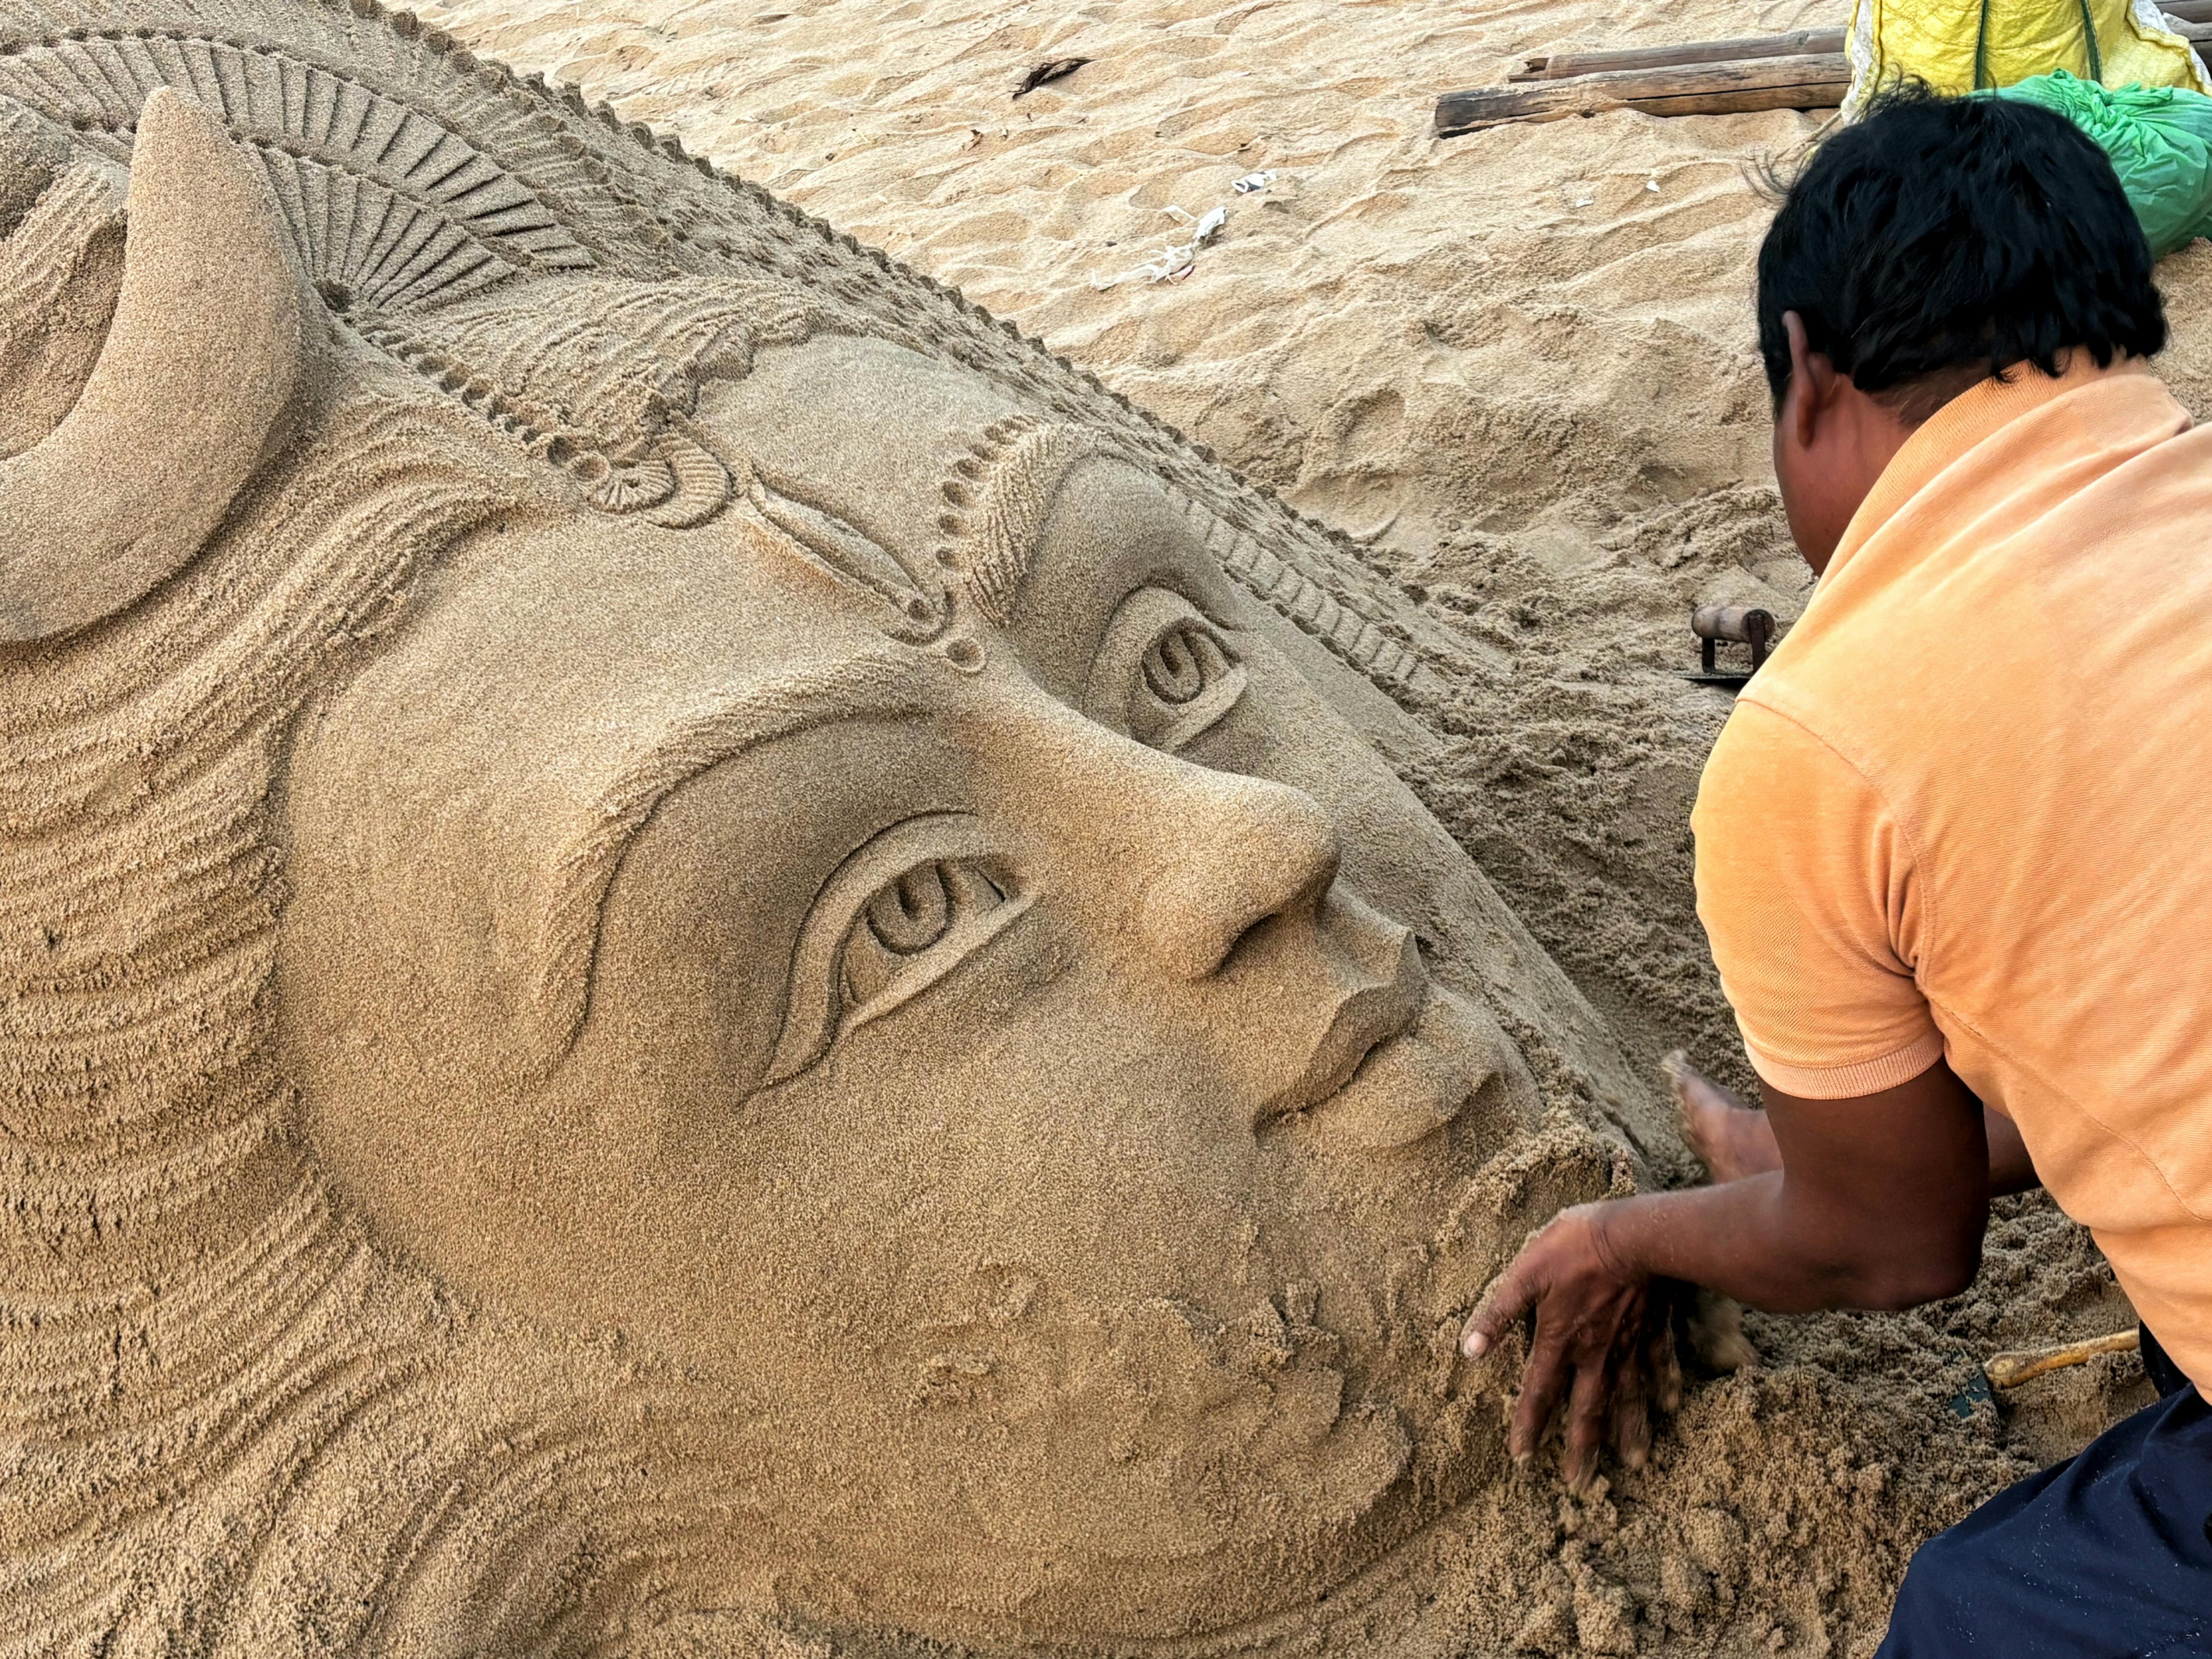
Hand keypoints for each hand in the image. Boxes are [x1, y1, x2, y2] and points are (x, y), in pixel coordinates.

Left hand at [1459, 1202, 1679, 1493]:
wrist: (1635, 1233)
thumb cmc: (1574, 1247)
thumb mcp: (1523, 1274)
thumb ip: (1498, 1314)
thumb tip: (1468, 1351)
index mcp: (1559, 1340)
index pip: (1538, 1393)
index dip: (1529, 1427)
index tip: (1523, 1461)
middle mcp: (1595, 1352)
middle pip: (1587, 1409)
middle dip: (1581, 1449)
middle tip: (1579, 1484)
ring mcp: (1628, 1343)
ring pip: (1627, 1397)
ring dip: (1627, 1432)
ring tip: (1631, 1464)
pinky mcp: (1653, 1327)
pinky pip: (1659, 1364)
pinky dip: (1663, 1386)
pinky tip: (1668, 1407)